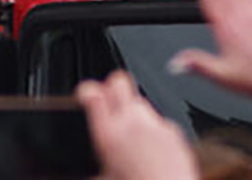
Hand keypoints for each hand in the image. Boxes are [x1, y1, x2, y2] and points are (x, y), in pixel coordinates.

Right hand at [77, 71, 198, 179]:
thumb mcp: (102, 177)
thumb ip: (90, 167)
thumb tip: (76, 169)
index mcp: (108, 136)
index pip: (93, 93)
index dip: (87, 91)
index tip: (85, 95)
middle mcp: (133, 124)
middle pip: (120, 81)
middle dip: (111, 88)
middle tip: (106, 103)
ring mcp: (156, 125)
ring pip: (140, 101)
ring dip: (132, 112)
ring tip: (127, 137)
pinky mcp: (174, 131)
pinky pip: (158, 121)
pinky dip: (151, 130)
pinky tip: (148, 152)